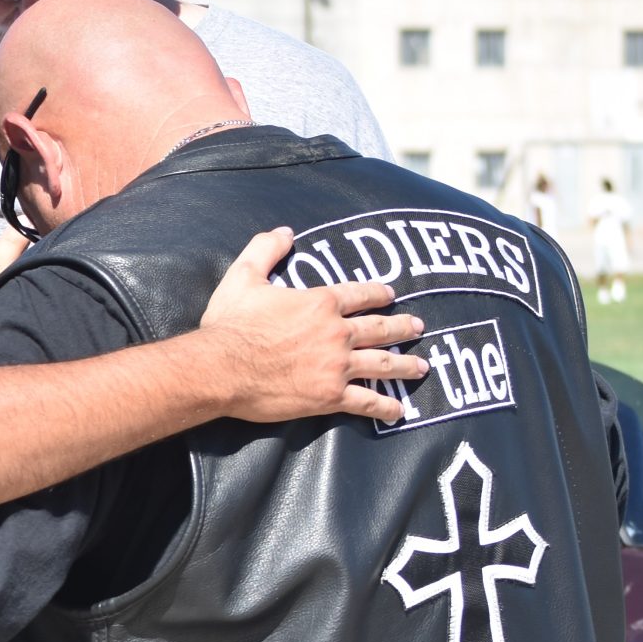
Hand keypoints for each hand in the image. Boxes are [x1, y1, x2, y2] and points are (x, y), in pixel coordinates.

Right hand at [198, 228, 427, 424]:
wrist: (220, 368)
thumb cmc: (231, 324)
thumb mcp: (243, 276)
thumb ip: (265, 249)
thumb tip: (284, 232)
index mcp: (320, 303)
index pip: (360, 295)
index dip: (378, 294)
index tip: (391, 296)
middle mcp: (337, 333)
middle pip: (380, 329)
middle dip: (402, 327)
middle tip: (418, 327)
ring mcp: (337, 367)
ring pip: (382, 364)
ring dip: (405, 365)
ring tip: (421, 367)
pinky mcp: (330, 396)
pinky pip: (366, 401)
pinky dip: (385, 406)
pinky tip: (399, 410)